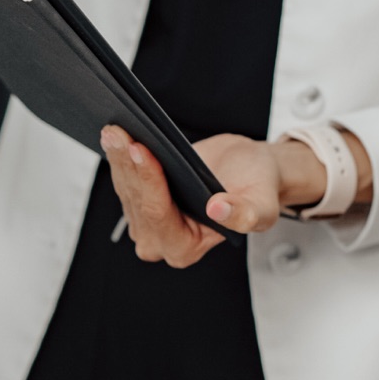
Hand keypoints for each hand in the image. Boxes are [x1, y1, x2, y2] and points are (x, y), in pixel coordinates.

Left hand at [100, 129, 325, 266]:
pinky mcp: (140, 200)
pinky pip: (124, 179)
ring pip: (125, 188)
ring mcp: (147, 221)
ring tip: (115, 131)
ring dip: (119, 158)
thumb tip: (217, 209)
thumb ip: (245, 215)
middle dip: (128, 166)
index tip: (142, 151)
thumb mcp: (263, 205)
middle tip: (120, 134)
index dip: (149, 183)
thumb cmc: (258, 190)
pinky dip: (120, 156)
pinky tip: (117, 135)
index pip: (159, 215)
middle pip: (136, 201)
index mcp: (186, 248)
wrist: (251, 171)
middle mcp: (161, 240)